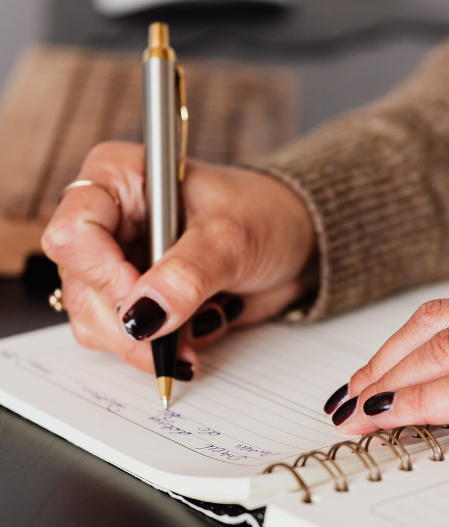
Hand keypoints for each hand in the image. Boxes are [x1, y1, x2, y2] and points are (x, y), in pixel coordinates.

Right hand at [42, 141, 315, 374]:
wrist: (295, 242)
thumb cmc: (266, 215)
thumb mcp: (231, 237)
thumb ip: (187, 275)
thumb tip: (143, 317)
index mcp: (122, 179)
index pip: (75, 230)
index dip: (103, 274)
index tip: (146, 304)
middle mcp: (113, 221)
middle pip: (82, 286)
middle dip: (129, 324)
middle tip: (173, 337)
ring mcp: (123, 263)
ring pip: (98, 321)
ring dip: (148, 341)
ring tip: (201, 326)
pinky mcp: (141, 298)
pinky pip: (128, 339)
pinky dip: (163, 347)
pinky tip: (200, 328)